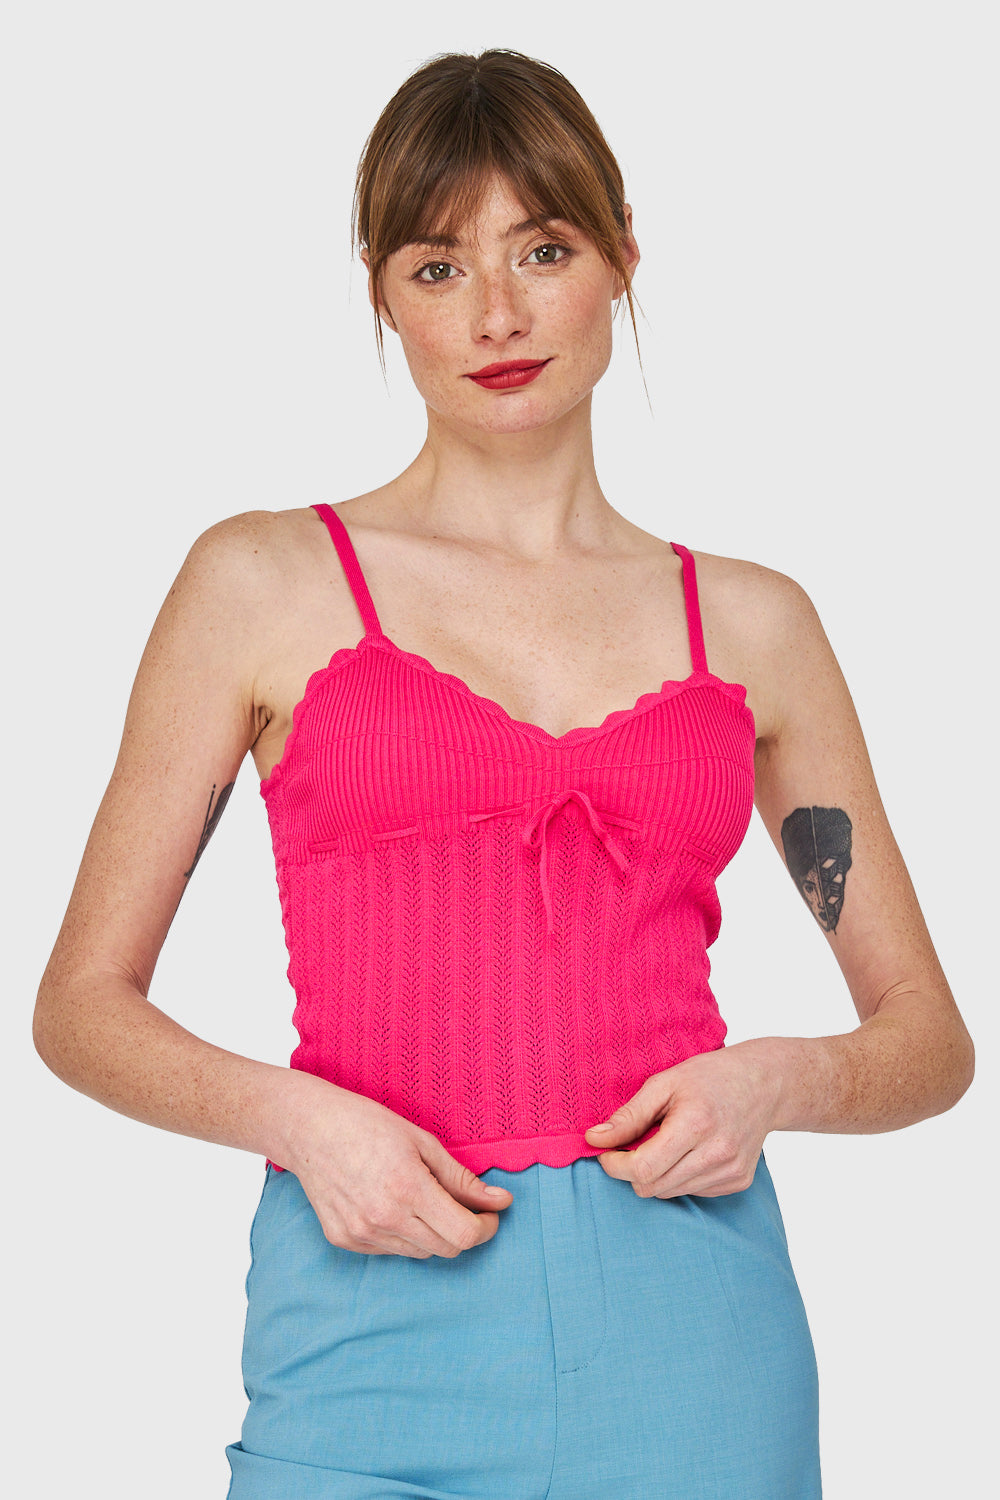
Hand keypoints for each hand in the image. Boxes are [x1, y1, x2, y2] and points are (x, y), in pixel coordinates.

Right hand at [277, 1072, 512, 1257]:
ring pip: (420, 1252)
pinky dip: (404, 1234)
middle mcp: (383, 1218)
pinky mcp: (345, 1240)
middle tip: (467, 1206)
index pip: (463, 1234)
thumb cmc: (367, 1124)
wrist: (309, 1129)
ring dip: (434, 1233)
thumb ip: (462, 1178)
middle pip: (446, 1249)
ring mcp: (361, 1234)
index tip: (491, 1212)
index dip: (486, 1227)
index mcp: (407, 1188)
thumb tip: (500, 1200)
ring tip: (425, 1199)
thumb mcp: (422, 1141)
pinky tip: (394, 1205)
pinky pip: (391, 1250)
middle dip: (465, 1231)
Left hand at [583, 1040, 784, 1197]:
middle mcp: (717, 1154)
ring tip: (666, 1142)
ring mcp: (730, 1171)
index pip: (643, 1169)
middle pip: (653, 1187)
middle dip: (632, 1171)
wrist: (764, 1084)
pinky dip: (679, 1176)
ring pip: (670, 1193)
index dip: (615, 1165)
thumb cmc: (709, 1077)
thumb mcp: (664, 1083)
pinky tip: (689, 1150)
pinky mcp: (738, 1182)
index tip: (605, 1151)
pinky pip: (692, 1192)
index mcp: (695, 1125)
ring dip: (656, 1174)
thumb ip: (629, 1115)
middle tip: (633, 1144)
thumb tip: (594, 1139)